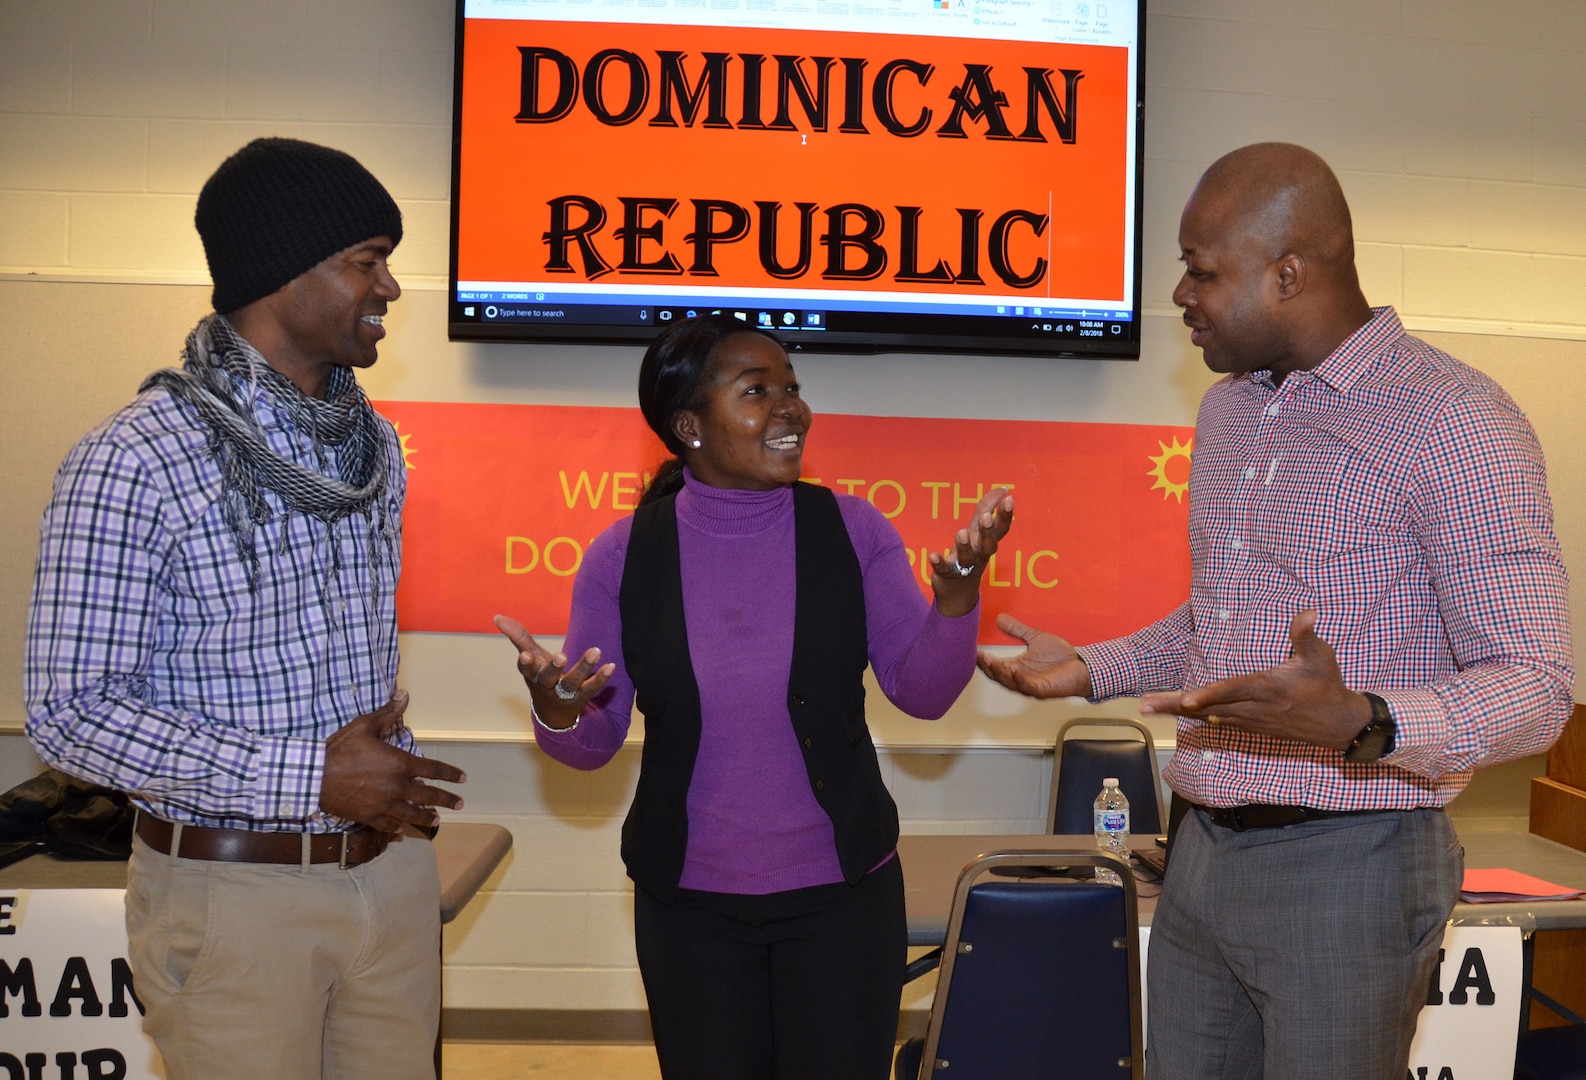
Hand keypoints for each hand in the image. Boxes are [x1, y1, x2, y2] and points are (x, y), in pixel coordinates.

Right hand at [320, 691, 466, 832]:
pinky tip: (402, 828)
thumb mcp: (365, 726)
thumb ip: (388, 712)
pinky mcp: (369, 816)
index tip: (463, 779)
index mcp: (400, 764)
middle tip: (460, 804)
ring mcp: (384, 804)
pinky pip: (388, 825)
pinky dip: (397, 827)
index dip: (450, 774)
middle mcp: (397, 787)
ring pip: (412, 814)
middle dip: (447, 800)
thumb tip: (404, 693)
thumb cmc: (341, 749)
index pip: (433, 770)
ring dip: (427, 817)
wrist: (315, 776)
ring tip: (438, 820)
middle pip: (429, 796)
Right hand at [494, 614, 615, 729]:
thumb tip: (497, 616)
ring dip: (583, 667)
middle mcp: (546, 687)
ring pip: (573, 683)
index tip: (526, 655)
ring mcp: (564, 695)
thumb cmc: (541, 676)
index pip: (526, 670)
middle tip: (562, 656)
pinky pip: (591, 689)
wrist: (554, 713)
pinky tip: (610, 666)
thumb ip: (518, 637)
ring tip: (595, 651)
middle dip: (554, 668)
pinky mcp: (581, 699)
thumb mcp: (530, 656)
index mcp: (532, 675)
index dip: (526, 664)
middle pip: (549, 678)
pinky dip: (601, 678)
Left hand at [928, 487, 1014, 617]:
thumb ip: (987, 509)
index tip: (1009, 499)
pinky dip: (939, 563)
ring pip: (967, 557)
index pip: (1001, 529)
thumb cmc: (971, 556)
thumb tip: (1003, 489)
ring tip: (961, 533)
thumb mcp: (978, 532)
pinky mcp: (948, 575)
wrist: (958, 594)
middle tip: (986, 517)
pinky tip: (933, 555)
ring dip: (965, 546)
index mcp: (987, 543)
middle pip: (988, 545)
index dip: (1005, 515)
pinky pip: (944, 569)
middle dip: (988, 532)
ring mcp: (964, 566)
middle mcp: (979, 555)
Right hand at [976, 613, 1093, 698]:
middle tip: (980, 656)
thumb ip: (1017, 630)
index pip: (994, 664)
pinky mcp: (1042, 690)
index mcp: (1016, 667)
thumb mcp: (1035, 638)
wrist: (1082, 665)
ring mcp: (1030, 685)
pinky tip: (1014, 669)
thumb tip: (999, 618)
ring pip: (1009, 682)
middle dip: (988, 667)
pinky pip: (1027, 686)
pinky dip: (1019, 679)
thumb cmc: (1060, 655)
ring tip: (993, 662)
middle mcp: (1020, 678)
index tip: (973, 648)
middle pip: (997, 675)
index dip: (983, 659)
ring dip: (1000, 673)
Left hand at [1138, 609, 1370, 748]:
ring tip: (1148, 706)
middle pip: (1208, 708)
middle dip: (1175, 705)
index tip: (1187, 699)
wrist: (1338, 724)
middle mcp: (1254, 708)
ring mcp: (1249, 721)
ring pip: (1207, 717)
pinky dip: (1194, 717)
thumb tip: (1308, 612)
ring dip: (1178, 711)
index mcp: (1268, 689)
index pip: (1234, 691)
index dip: (1210, 695)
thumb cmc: (1327, 685)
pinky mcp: (1249, 727)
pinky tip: (1175, 710)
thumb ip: (1306, 635)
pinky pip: (1216, 722)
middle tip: (1144, 704)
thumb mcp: (1321, 657)